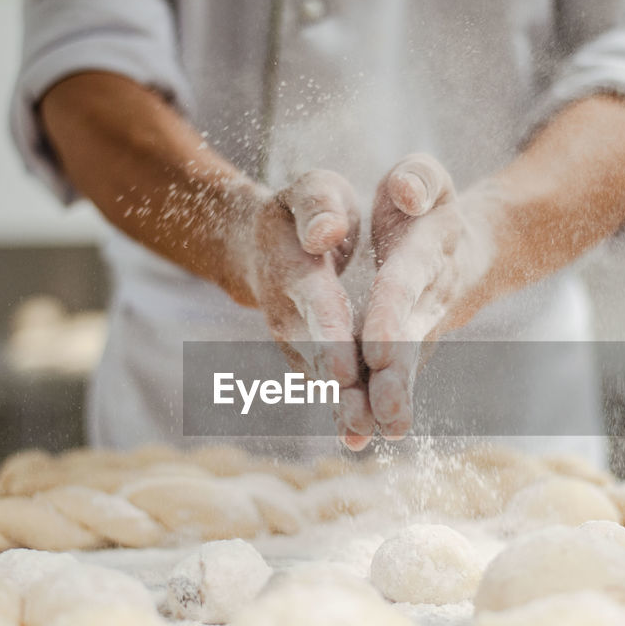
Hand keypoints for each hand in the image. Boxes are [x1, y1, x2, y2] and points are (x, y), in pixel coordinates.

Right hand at [228, 170, 374, 449]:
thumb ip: (319, 205)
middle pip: (317, 353)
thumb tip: (326, 233)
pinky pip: (328, 384)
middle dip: (340, 387)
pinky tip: (364, 435)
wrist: (259, 247)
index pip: (314, 303)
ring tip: (365, 435)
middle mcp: (290, 314)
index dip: (328, 335)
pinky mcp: (308, 358)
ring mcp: (296, 341)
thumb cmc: (295, 214)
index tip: (343, 367)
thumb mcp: (311, 189)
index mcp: (295, 269)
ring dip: (342, 407)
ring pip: (322, 377)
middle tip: (361, 418)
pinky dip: (343, 408)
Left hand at [361, 154, 496, 438]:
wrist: (464, 252)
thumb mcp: (426, 178)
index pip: (405, 284)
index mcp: (424, 256)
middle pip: (408, 340)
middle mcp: (425, 302)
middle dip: (393, 375)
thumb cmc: (431, 209)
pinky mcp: (405, 354)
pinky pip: (388, 383)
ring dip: (382, 405)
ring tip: (362, 435)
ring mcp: (418, 333)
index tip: (377, 346)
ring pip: (400, 372)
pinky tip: (353, 439)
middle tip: (382, 409)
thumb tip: (404, 193)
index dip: (392, 313)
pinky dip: (372, 411)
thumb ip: (417, 179)